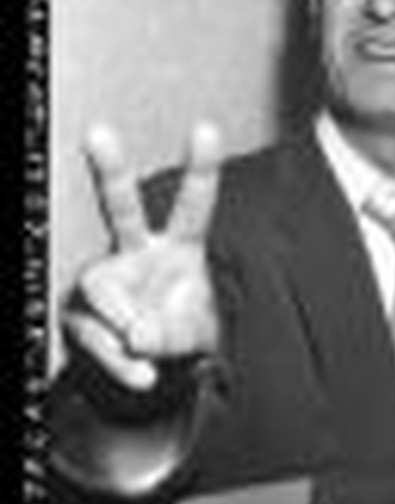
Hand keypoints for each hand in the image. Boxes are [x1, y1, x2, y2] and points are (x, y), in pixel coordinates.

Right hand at [62, 122, 223, 390]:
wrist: (156, 369)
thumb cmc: (184, 335)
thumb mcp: (195, 338)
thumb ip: (173, 335)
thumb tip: (136, 336)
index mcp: (179, 249)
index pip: (193, 208)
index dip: (201, 169)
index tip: (206, 129)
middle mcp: (136, 253)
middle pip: (122, 208)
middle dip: (112, 171)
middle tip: (100, 132)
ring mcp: (104, 279)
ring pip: (103, 290)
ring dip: (129, 329)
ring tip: (150, 350)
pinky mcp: (79, 311)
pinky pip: (95, 335)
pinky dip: (119, 364)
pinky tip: (139, 374)